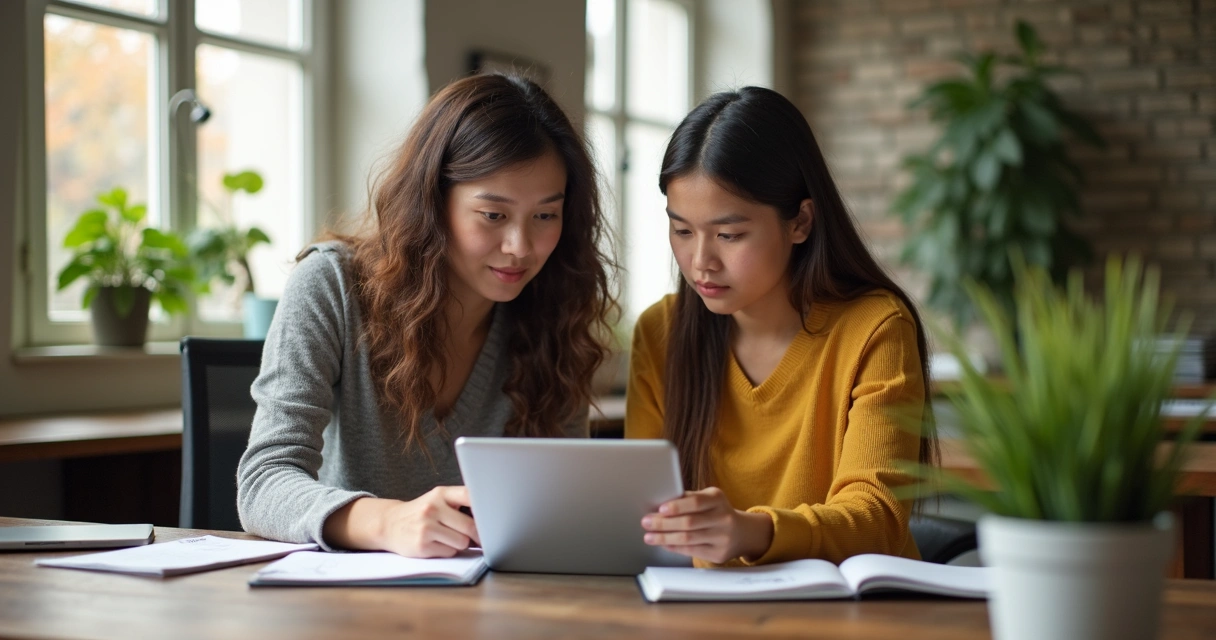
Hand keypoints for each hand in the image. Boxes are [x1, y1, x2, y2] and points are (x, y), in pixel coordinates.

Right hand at [324, 487, 478, 557]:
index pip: (470, 495)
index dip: (486, 507)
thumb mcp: (437, 499)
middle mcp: (433, 508)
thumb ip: (460, 503)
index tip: (495, 515)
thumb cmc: (422, 512)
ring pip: (462, 542)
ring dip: (461, 543)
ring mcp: (426, 527)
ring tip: (449, 537)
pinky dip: (448, 551)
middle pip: (470, 526)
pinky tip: (437, 544)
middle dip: (478, 535)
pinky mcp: (422, 545)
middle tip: (478, 537)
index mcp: (440, 493)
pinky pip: (449, 552)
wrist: (389, 524)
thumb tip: (491, 517)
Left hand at [640, 487, 773, 563]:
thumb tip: (658, 505)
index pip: (696, 502)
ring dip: (665, 538)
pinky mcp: (719, 554)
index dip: (677, 506)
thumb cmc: (716, 512)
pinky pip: (692, 551)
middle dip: (664, 523)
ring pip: (688, 539)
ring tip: (649, 536)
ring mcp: (722, 537)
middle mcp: (723, 518)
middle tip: (646, 522)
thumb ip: (687, 499)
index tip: (660, 509)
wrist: (742, 533)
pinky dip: (674, 547)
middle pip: (689, 522)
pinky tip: (663, 544)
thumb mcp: (708, 499)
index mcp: (717, 499)